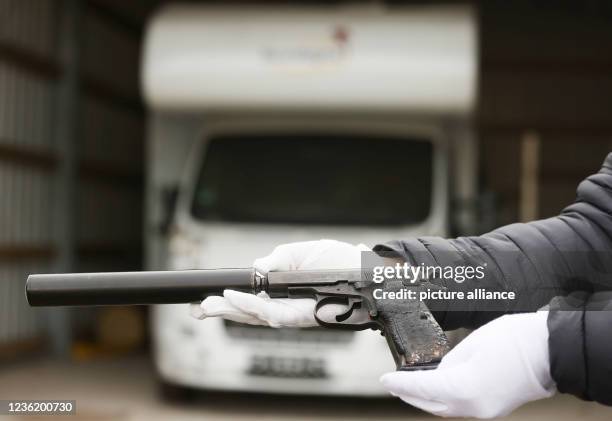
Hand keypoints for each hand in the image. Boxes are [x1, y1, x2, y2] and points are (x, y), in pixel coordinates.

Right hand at [190, 240, 369, 326]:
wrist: (367, 270)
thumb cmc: (338, 261)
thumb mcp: (300, 253)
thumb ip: (276, 260)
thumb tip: (255, 269)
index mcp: (283, 291)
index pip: (251, 298)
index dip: (229, 301)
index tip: (207, 298)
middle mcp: (284, 305)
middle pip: (248, 312)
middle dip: (220, 311)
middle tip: (198, 309)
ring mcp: (292, 313)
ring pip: (254, 317)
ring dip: (229, 310)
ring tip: (208, 304)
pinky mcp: (300, 317)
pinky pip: (270, 313)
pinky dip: (250, 306)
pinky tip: (233, 299)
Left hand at [380, 312, 555, 418]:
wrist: (550, 352)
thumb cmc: (515, 341)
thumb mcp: (472, 344)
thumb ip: (450, 362)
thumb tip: (439, 372)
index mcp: (464, 388)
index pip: (422, 387)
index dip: (400, 383)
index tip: (385, 378)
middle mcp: (473, 406)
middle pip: (431, 405)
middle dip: (409, 394)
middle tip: (393, 383)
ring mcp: (485, 410)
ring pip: (445, 409)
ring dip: (425, 399)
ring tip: (410, 386)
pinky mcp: (494, 408)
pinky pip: (460, 407)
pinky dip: (443, 399)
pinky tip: (437, 389)